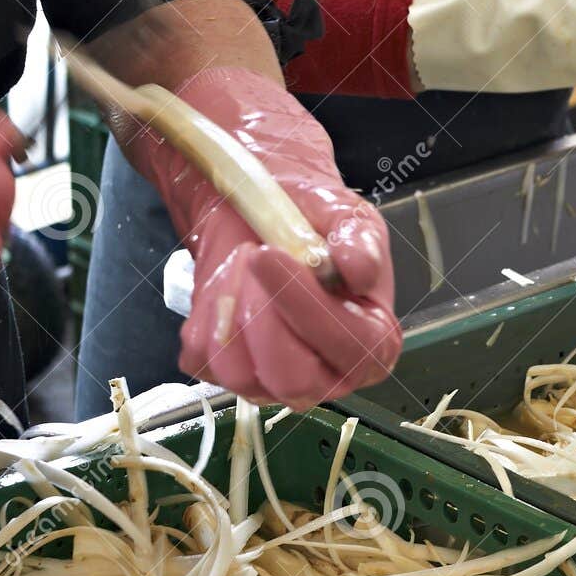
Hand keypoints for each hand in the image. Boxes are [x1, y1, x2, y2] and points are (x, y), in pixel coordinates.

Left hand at [122, 67, 400, 407]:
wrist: (253, 199)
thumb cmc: (302, 198)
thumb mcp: (336, 202)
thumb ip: (354, 237)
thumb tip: (356, 270)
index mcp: (374, 333)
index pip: (356, 351)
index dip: (309, 312)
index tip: (266, 253)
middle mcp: (332, 367)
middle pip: (297, 376)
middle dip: (261, 312)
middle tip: (247, 251)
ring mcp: (281, 375)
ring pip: (247, 377)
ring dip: (228, 315)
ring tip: (234, 263)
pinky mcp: (234, 371)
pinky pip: (209, 365)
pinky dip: (201, 326)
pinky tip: (214, 290)